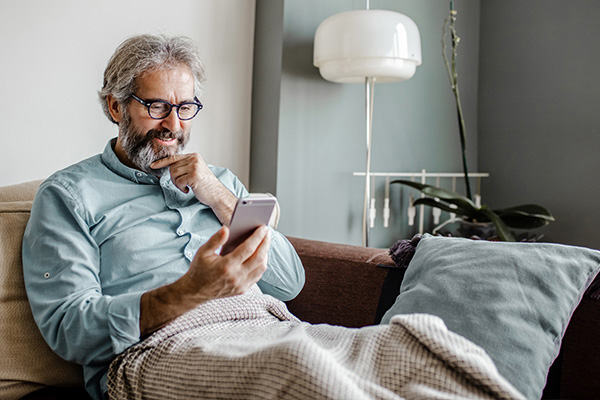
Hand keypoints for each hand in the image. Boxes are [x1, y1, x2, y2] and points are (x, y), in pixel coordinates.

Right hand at [139, 225, 269, 336]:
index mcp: (226, 266)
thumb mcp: (203, 252)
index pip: (248, 248)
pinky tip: (260, 255)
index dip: (257, 237)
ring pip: (261, 267)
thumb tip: (227, 228)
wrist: (195, 291)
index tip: (263, 228)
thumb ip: (216, 240)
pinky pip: (257, 275)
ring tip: (265, 242)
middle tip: (268, 232)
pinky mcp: (242, 289)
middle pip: (259, 257)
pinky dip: (261, 264)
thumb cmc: (199, 269)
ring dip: (265, 254)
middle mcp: (236, 276)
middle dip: (265, 243)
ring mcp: (240, 285)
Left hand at [150, 154, 236, 223]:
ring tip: (187, 187)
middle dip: (174, 179)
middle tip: (182, 185)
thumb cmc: (205, 185)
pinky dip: (181, 187)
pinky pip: (179, 181)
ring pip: (174, 174)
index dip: (162, 162)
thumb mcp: (195, 171)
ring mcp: (194, 166)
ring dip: (177, 184)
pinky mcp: (194, 175)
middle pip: (172, 167)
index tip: (152, 165)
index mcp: (194, 156)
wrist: (217, 194)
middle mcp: (194, 159)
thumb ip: (185, 166)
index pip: (174, 157)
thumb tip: (169, 167)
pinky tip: (189, 189)